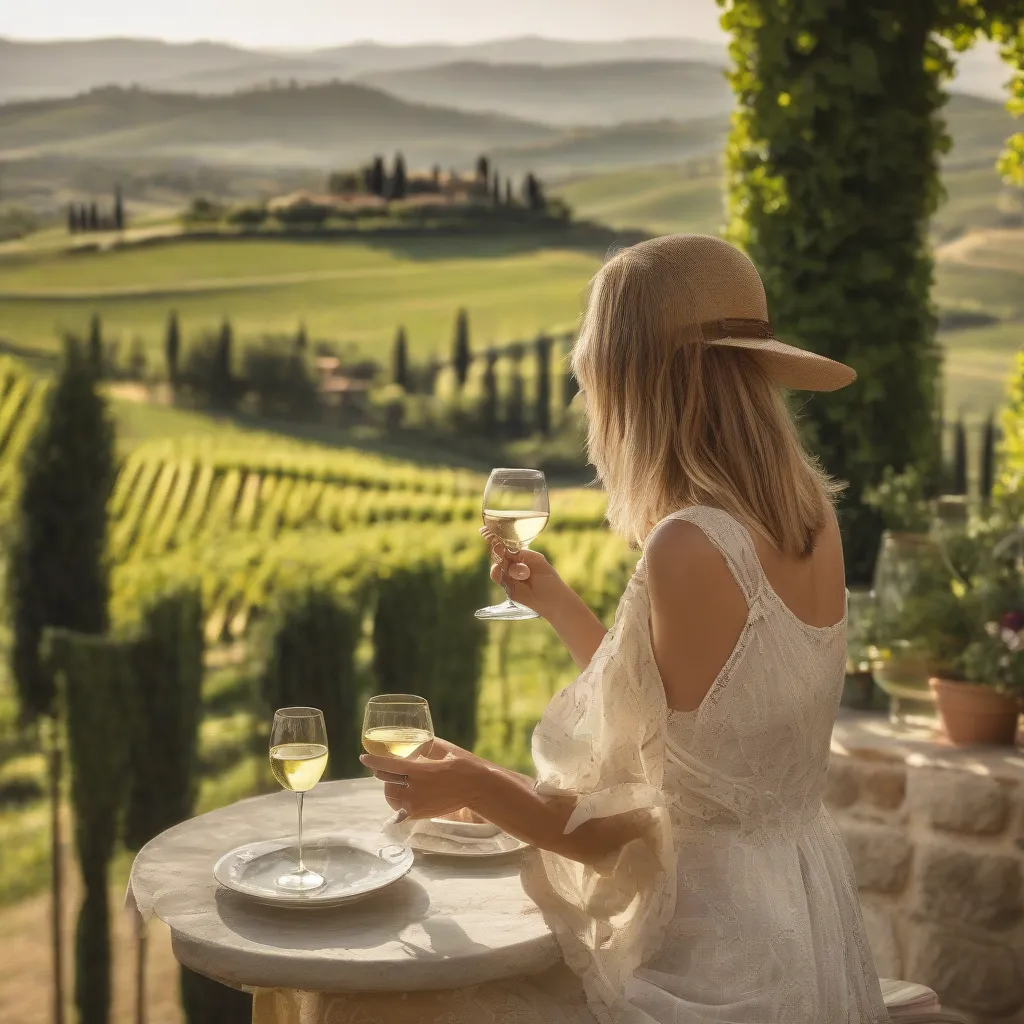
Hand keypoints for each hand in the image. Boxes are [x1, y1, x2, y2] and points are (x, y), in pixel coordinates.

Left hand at [360, 746, 480, 821]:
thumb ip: (425, 746)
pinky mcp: (420, 814)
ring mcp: (417, 804)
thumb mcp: (444, 749)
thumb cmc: (463, 765)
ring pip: (391, 796)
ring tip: (395, 782)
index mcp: (420, 770)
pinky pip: (399, 810)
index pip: (388, 765)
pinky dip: (397, 802)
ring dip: (389, 788)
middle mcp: (415, 788)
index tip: (363, 757)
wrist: (478, 789)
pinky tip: (402, 797)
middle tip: (384, 768)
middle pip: (386, 781)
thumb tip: (413, 744)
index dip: (373, 761)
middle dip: (382, 772)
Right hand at [480, 527, 566, 616]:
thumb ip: (520, 554)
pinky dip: (496, 573)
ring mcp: (509, 577)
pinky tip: (498, 569)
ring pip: (497, 565)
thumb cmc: (548, 578)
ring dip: (498, 560)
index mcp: (520, 557)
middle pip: (499, 555)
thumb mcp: (535, 560)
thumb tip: (504, 550)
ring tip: (502, 558)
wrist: (553, 598)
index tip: (487, 532)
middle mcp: (512, 566)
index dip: (496, 540)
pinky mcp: (507, 588)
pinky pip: (498, 578)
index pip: (505, 547)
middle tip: (494, 543)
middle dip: (496, 549)